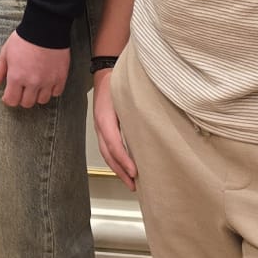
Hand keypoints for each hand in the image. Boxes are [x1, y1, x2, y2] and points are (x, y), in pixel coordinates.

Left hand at [0, 32, 68, 107]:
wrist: (45, 28)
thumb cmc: (23, 39)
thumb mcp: (6, 52)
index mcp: (16, 77)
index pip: (11, 100)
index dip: (9, 98)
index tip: (9, 93)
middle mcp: (32, 83)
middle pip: (27, 103)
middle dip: (22, 98)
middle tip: (22, 89)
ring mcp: (48, 81)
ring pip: (42, 100)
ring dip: (37, 95)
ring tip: (35, 85)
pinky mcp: (61, 77)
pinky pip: (56, 93)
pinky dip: (51, 90)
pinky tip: (47, 81)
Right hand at [93, 69, 137, 189]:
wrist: (105, 73)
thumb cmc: (118, 83)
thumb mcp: (127, 94)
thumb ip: (138, 109)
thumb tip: (157, 123)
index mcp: (105, 118)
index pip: (114, 144)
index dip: (124, 160)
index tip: (135, 172)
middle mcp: (100, 125)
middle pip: (108, 153)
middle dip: (120, 170)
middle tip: (133, 184)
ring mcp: (100, 128)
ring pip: (106, 153)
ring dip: (117, 168)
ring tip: (130, 181)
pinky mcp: (104, 129)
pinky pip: (108, 148)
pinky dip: (115, 160)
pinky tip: (126, 166)